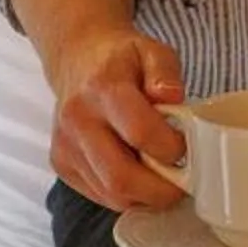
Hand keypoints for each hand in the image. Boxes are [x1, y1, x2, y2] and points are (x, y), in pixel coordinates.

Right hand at [45, 26, 189, 212]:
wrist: (76, 59)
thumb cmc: (119, 59)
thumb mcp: (151, 50)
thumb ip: (166, 72)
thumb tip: (172, 98)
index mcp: (102, 88)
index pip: (140, 133)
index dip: (172, 148)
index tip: (186, 147)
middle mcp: (78, 120)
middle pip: (121, 178)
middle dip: (160, 191)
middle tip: (182, 183)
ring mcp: (65, 146)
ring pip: (112, 194)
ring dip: (145, 196)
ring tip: (161, 176)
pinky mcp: (61, 164)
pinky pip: (100, 195)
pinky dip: (127, 195)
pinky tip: (138, 174)